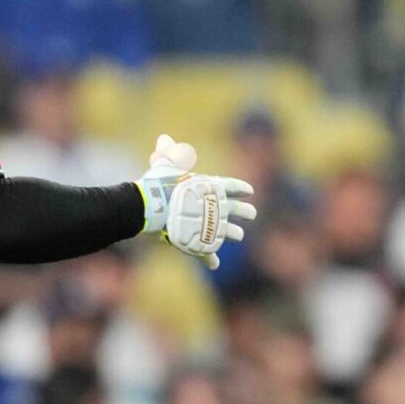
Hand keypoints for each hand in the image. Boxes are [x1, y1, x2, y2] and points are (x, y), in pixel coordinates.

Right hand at [134, 134, 255, 268]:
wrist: (152, 205)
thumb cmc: (159, 182)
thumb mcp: (164, 164)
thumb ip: (168, 153)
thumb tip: (164, 138)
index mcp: (211, 187)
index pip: (231, 186)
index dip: (241, 188)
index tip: (250, 191)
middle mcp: (216, 207)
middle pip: (236, 210)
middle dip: (245, 212)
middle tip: (252, 213)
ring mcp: (209, 225)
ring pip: (228, 232)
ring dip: (234, 234)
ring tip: (239, 235)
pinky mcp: (198, 241)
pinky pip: (206, 252)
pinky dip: (210, 258)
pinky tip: (215, 265)